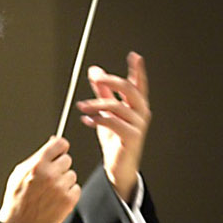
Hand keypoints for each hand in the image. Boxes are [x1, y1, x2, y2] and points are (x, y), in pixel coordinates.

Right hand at [0, 136, 78, 222]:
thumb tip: (52, 142)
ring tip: (50, 191)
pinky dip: (69, 193)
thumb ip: (38, 157)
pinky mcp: (68, 200)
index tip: (60, 151)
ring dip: (64, 181)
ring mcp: (60, 188)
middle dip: (60, 167)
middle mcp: (50, 174)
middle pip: (67, 160)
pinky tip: (56, 198)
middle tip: (50, 177)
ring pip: (72, 175)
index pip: (60, 144)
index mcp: (37, 164)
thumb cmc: (17, 198)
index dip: (60, 147)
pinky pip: (76, 189)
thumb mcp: (20, 172)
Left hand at [76, 52, 149, 202]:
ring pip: (116, 106)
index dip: (138, 70)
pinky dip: (97, 119)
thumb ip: (103, 92)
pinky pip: (112, 122)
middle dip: (112, 81)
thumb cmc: (116, 140)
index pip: (139, 84)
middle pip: (129, 90)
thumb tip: (95, 71)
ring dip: (95, 104)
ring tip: (81, 106)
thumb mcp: (107, 112)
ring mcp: (138, 126)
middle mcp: (141, 113)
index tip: (134, 56)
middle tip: (98, 77)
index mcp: (137, 106)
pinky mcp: (132, 137)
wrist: (119, 167)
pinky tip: (87, 119)